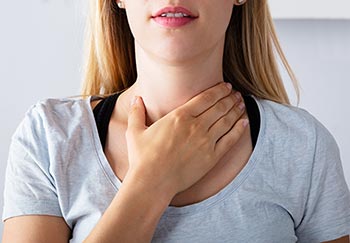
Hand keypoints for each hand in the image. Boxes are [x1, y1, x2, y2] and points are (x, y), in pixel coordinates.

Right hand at [125, 82, 246, 199]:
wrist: (153, 182)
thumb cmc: (142, 157)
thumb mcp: (135, 131)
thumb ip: (137, 112)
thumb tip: (136, 98)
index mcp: (179, 116)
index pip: (205, 98)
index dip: (218, 90)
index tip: (225, 86)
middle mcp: (196, 126)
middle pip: (219, 107)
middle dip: (229, 97)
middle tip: (235, 93)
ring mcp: (206, 141)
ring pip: (227, 120)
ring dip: (236, 109)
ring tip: (241, 103)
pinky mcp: (212, 157)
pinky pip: (230, 140)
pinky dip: (239, 129)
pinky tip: (245, 122)